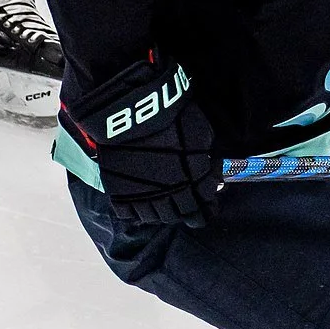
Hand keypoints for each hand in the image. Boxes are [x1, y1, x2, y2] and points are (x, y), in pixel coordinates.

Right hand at [82, 55, 223, 227]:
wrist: (134, 111)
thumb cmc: (173, 116)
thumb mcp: (201, 134)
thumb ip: (205, 159)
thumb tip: (210, 176)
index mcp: (192, 182)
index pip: (203, 208)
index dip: (207, 210)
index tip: (208, 209)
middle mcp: (170, 195)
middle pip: (179, 215)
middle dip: (186, 213)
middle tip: (186, 207)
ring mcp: (143, 196)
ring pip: (155, 217)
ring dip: (163, 213)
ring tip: (164, 206)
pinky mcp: (119, 193)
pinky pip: (129, 213)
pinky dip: (138, 212)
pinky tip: (142, 205)